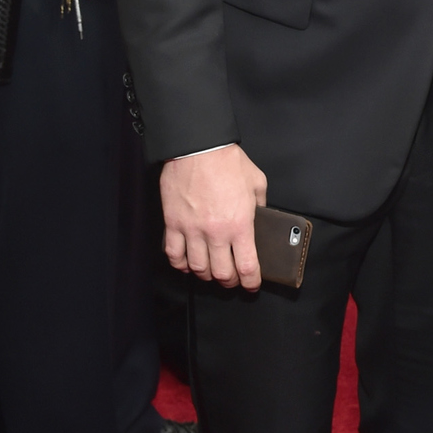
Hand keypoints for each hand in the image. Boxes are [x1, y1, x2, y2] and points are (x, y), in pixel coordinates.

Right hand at [161, 144, 267, 289]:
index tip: (252, 285)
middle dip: (229, 282)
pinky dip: (180, 264)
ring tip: (210, 272)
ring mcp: (191, 230)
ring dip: (206, 275)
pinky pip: (173, 254)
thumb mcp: (257, 183)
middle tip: (232, 279)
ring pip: (197, 268)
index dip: (250, 282)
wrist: (198, 147)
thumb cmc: (228, 161)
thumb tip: (259, 219)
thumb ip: (260, 205)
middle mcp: (215, 232)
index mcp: (240, 225)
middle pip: (221, 273)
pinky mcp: (172, 223)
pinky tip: (186, 263)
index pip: (246, 266)